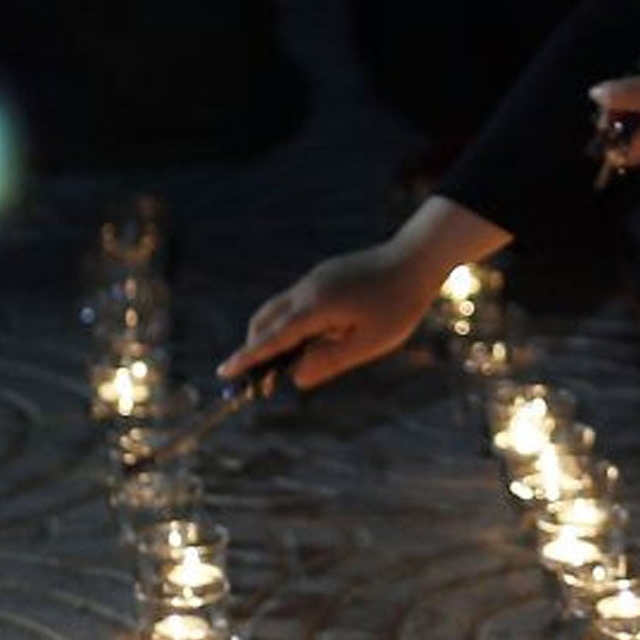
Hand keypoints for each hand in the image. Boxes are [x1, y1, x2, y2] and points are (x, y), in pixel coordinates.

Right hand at [218, 240, 436, 389]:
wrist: (415, 259)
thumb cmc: (398, 304)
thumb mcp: (369, 342)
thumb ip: (330, 360)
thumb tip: (296, 377)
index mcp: (316, 308)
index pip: (273, 338)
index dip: (248, 357)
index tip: (224, 371)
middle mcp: (307, 290)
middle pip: (266, 321)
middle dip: (256, 348)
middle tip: (261, 380)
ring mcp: (313, 280)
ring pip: (279, 310)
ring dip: (274, 336)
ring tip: (290, 363)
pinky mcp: (323, 277)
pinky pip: (295, 302)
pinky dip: (290, 323)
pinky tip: (314, 339)